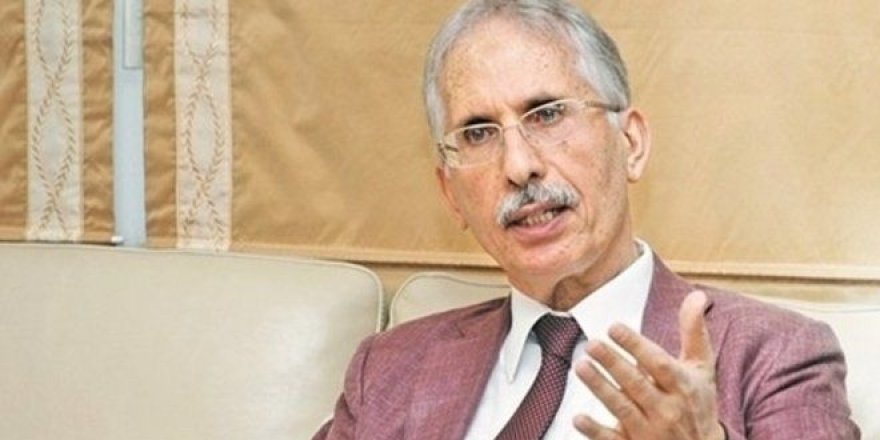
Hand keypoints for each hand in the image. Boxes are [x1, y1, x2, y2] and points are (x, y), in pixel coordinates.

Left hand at [573, 290, 724, 439]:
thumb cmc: (698, 402)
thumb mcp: (702, 368)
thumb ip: (694, 332)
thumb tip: (697, 295)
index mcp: (683, 386)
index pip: (659, 363)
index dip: (636, 345)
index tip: (614, 327)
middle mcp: (668, 409)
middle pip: (637, 384)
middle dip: (614, 363)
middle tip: (592, 344)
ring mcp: (651, 431)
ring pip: (623, 409)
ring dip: (601, 388)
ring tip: (581, 366)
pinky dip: (596, 430)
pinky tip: (578, 418)